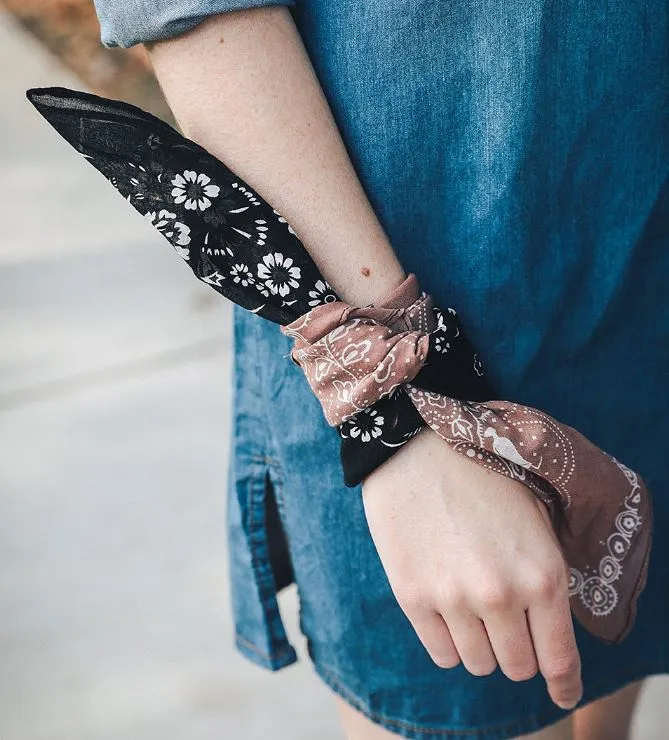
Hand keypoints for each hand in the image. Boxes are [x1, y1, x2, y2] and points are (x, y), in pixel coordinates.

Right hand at [361, 426, 582, 708]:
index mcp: (543, 574)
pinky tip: (447, 611)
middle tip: (507, 624)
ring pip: (478, 663)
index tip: (561, 692)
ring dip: (481, 646)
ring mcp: (453, 598)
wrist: (418, 442)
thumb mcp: (536, 520)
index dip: (563, 683)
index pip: (559, 660)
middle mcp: (501, 594)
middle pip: (517, 666)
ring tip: (473, 609)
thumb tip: (544, 632)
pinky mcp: (412, 596)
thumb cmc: (483, 475)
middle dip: (517, 651)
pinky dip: (449, 642)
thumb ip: (544, 579)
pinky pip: (441, 653)